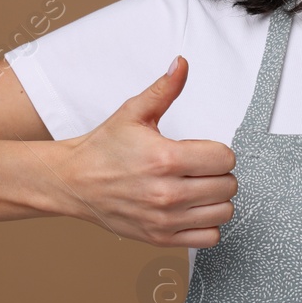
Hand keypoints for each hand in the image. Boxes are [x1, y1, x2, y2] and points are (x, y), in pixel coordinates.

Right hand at [56, 56, 236, 245]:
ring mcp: (165, 219)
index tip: (203, 151)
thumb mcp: (133, 113)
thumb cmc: (103, 148)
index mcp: (165, 158)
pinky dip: (207, 224)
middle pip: (228, 186)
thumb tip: (182, 65)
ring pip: (223, 212)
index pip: (225, 159)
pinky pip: (209, 237)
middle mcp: (167, 193)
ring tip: (198, 188)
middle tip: (200, 169)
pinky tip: (193, 209)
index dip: (218, 152)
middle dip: (219, 174)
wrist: (73, 182)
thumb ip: (164, 90)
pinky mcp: (160, 237)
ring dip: (216, 199)